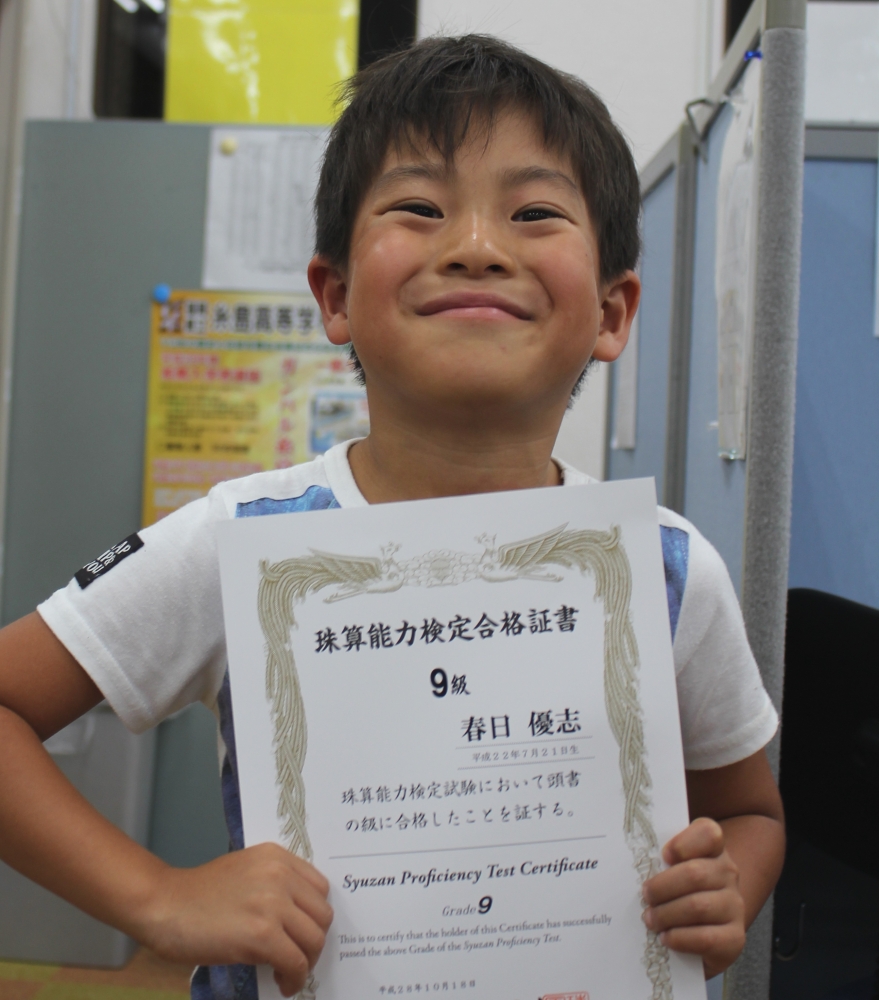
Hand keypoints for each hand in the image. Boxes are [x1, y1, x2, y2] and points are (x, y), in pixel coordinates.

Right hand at [137, 843, 332, 996]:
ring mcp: (272, 904)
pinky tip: (282, 984)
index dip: (314, 915)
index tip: (303, 932)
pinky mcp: (262, 935)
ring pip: (314, 940)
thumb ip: (273, 883)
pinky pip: (295, 962)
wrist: (165, 905)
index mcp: (277, 857)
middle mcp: (280, 875)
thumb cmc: (198, 894)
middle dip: (313, 940)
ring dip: (306, 962)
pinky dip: (295, 979)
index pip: (320, 888)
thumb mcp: (244, 871)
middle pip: (322, 915)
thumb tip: (297, 917)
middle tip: (297, 956)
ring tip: (289, 972)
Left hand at [641, 817, 744, 978]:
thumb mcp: (671, 866)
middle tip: (645, 896)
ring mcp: (735, 906)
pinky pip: (707, 939)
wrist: (707, 926)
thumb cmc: (679, 888)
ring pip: (699, 907)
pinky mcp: (735, 938)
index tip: (664, 856)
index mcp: (713, 849)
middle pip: (695, 874)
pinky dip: (681, 939)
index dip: (684, 843)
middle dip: (662, 887)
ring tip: (650, 919)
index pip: (709, 833)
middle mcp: (729, 874)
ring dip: (667, 915)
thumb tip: (623, 855)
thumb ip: (658, 856)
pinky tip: (666, 938)